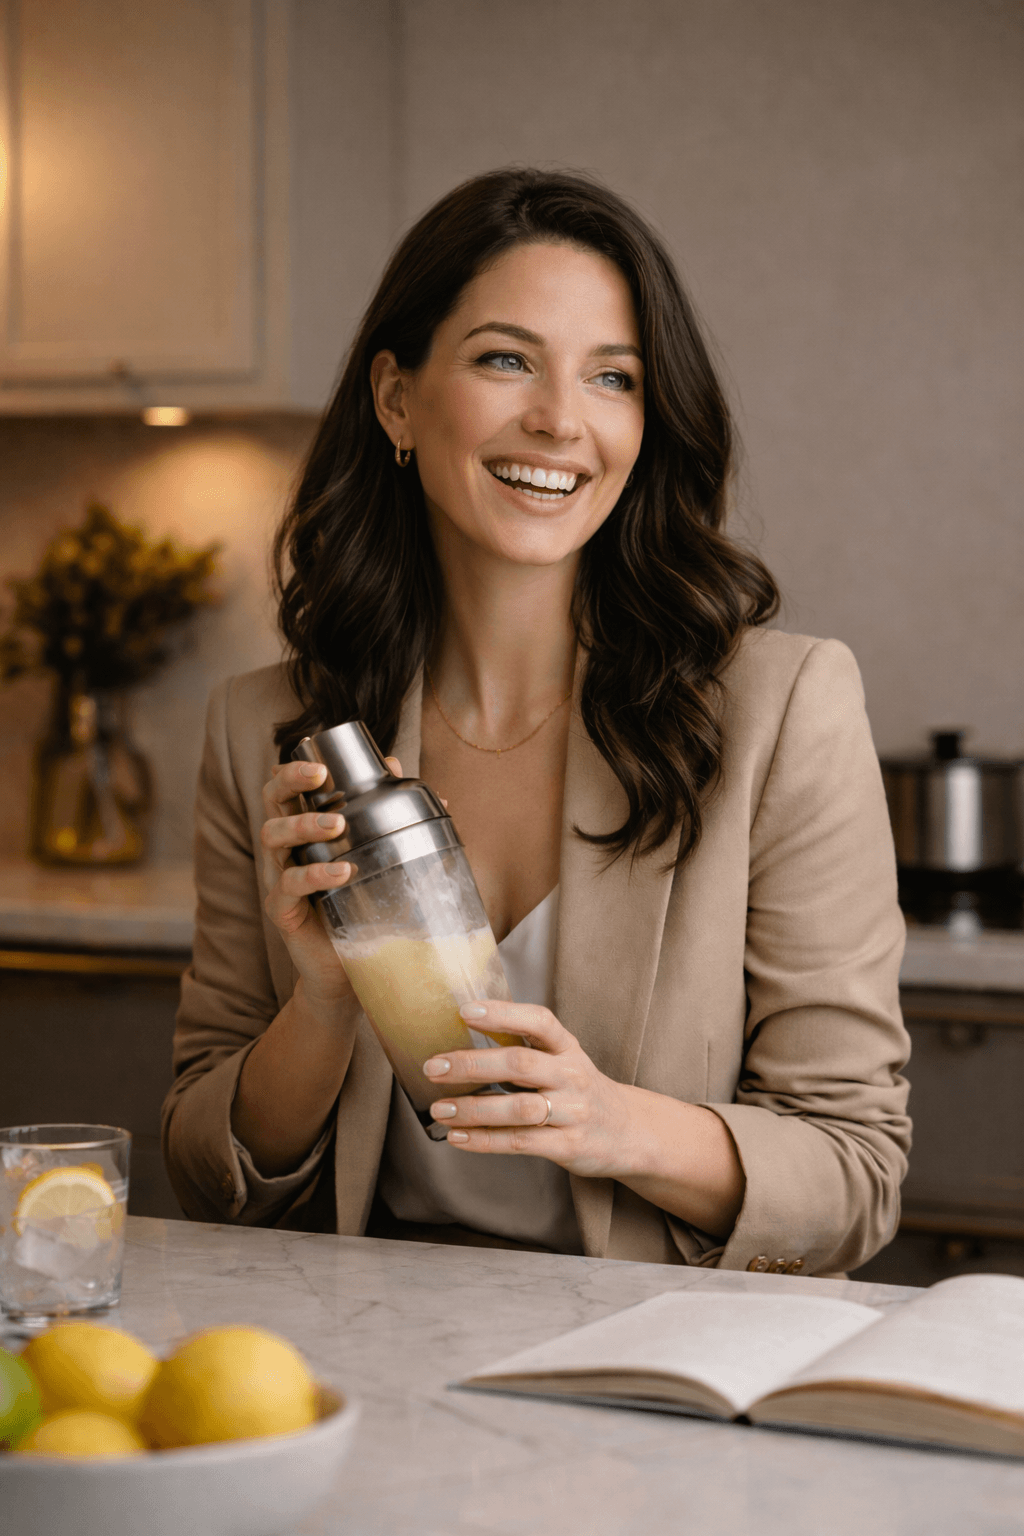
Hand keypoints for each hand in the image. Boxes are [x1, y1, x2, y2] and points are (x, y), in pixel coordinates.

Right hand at [260, 755, 402, 1006]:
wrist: (349, 973)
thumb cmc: (364, 911)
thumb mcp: (385, 864)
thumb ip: (403, 829)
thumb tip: (438, 793)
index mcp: (307, 831)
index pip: (288, 788)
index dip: (295, 769)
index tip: (322, 762)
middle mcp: (288, 849)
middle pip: (272, 802)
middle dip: (290, 782)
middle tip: (318, 777)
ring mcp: (280, 878)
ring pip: (273, 837)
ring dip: (303, 825)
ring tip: (335, 825)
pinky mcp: (282, 911)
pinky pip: (286, 886)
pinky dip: (312, 875)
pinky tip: (341, 872)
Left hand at [422, 1001, 639, 1178]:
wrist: (631, 1132)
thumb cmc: (581, 1090)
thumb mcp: (565, 1060)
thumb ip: (527, 1048)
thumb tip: (466, 1033)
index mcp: (568, 1048)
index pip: (539, 1021)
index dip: (503, 1013)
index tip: (466, 1011)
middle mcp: (572, 1076)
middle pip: (520, 1064)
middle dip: (473, 1064)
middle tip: (434, 1066)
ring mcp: (573, 1112)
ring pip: (517, 1108)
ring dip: (473, 1108)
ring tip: (440, 1109)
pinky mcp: (569, 1146)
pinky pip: (520, 1143)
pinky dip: (485, 1141)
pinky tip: (458, 1138)